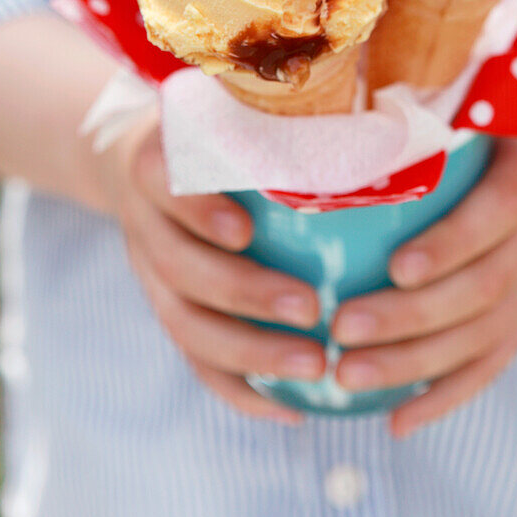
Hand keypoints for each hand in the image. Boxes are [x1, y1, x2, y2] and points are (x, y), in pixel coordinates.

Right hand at [100, 116, 323, 424]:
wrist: (137, 163)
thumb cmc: (212, 128)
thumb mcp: (224, 105)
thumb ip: (272, 113)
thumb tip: (378, 113)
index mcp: (156, 165)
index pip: (165, 187)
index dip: (198, 212)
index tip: (245, 231)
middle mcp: (145, 224)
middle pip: (179, 270)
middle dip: (243, 295)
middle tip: (310, 309)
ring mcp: (149, 275)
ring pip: (187, 327)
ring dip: (249, 355)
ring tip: (315, 369)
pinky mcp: (166, 312)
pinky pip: (196, 362)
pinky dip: (242, 391)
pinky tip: (294, 411)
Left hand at [332, 132, 516, 437]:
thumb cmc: (508, 127)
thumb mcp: (488, 104)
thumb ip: (434, 113)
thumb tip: (342, 120)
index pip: (497, 217)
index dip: (451, 246)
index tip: (394, 266)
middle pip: (484, 290)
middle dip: (411, 317)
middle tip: (341, 330)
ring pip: (484, 338)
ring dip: (415, 365)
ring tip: (348, 377)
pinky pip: (493, 365)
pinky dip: (445, 397)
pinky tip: (396, 421)